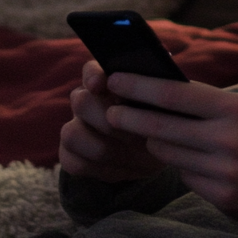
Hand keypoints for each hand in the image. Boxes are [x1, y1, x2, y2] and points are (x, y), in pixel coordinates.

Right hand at [59, 61, 167, 182]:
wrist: (155, 153)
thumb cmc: (159, 120)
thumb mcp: (165, 105)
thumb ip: (158, 88)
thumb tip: (163, 69)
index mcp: (108, 82)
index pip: (91, 70)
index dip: (93, 76)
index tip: (102, 84)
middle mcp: (86, 100)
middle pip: (80, 102)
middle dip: (109, 121)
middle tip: (138, 134)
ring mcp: (76, 127)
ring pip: (71, 134)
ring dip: (104, 148)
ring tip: (132, 154)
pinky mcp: (71, 155)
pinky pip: (72, 162)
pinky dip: (98, 168)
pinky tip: (122, 168)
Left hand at [102, 72, 237, 237]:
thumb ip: (214, 103)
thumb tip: (168, 91)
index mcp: (237, 109)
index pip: (174, 94)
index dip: (139, 87)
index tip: (115, 80)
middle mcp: (227, 140)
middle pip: (160, 127)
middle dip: (130, 119)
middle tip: (111, 113)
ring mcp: (224, 172)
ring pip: (169, 155)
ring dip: (161, 145)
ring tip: (160, 137)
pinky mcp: (223, 198)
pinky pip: (187, 178)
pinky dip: (187, 169)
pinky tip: (199, 164)